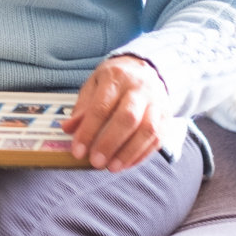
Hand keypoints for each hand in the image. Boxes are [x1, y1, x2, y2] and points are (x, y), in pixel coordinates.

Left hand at [62, 55, 169, 171]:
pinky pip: (158, 139)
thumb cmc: (115, 79)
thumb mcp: (94, 84)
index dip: (88, 131)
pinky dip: (142, 154)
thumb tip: (68, 129)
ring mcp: (157, 103)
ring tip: (112, 167)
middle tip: (95, 162)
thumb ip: (83, 107)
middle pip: (127, 119)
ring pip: (147, 130)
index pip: (101, 107)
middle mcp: (139, 89)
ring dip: (128, 153)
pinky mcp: (167, 117)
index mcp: (115, 78)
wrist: (146, 68)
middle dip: (110, 143)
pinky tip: (126, 164)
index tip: (78, 151)